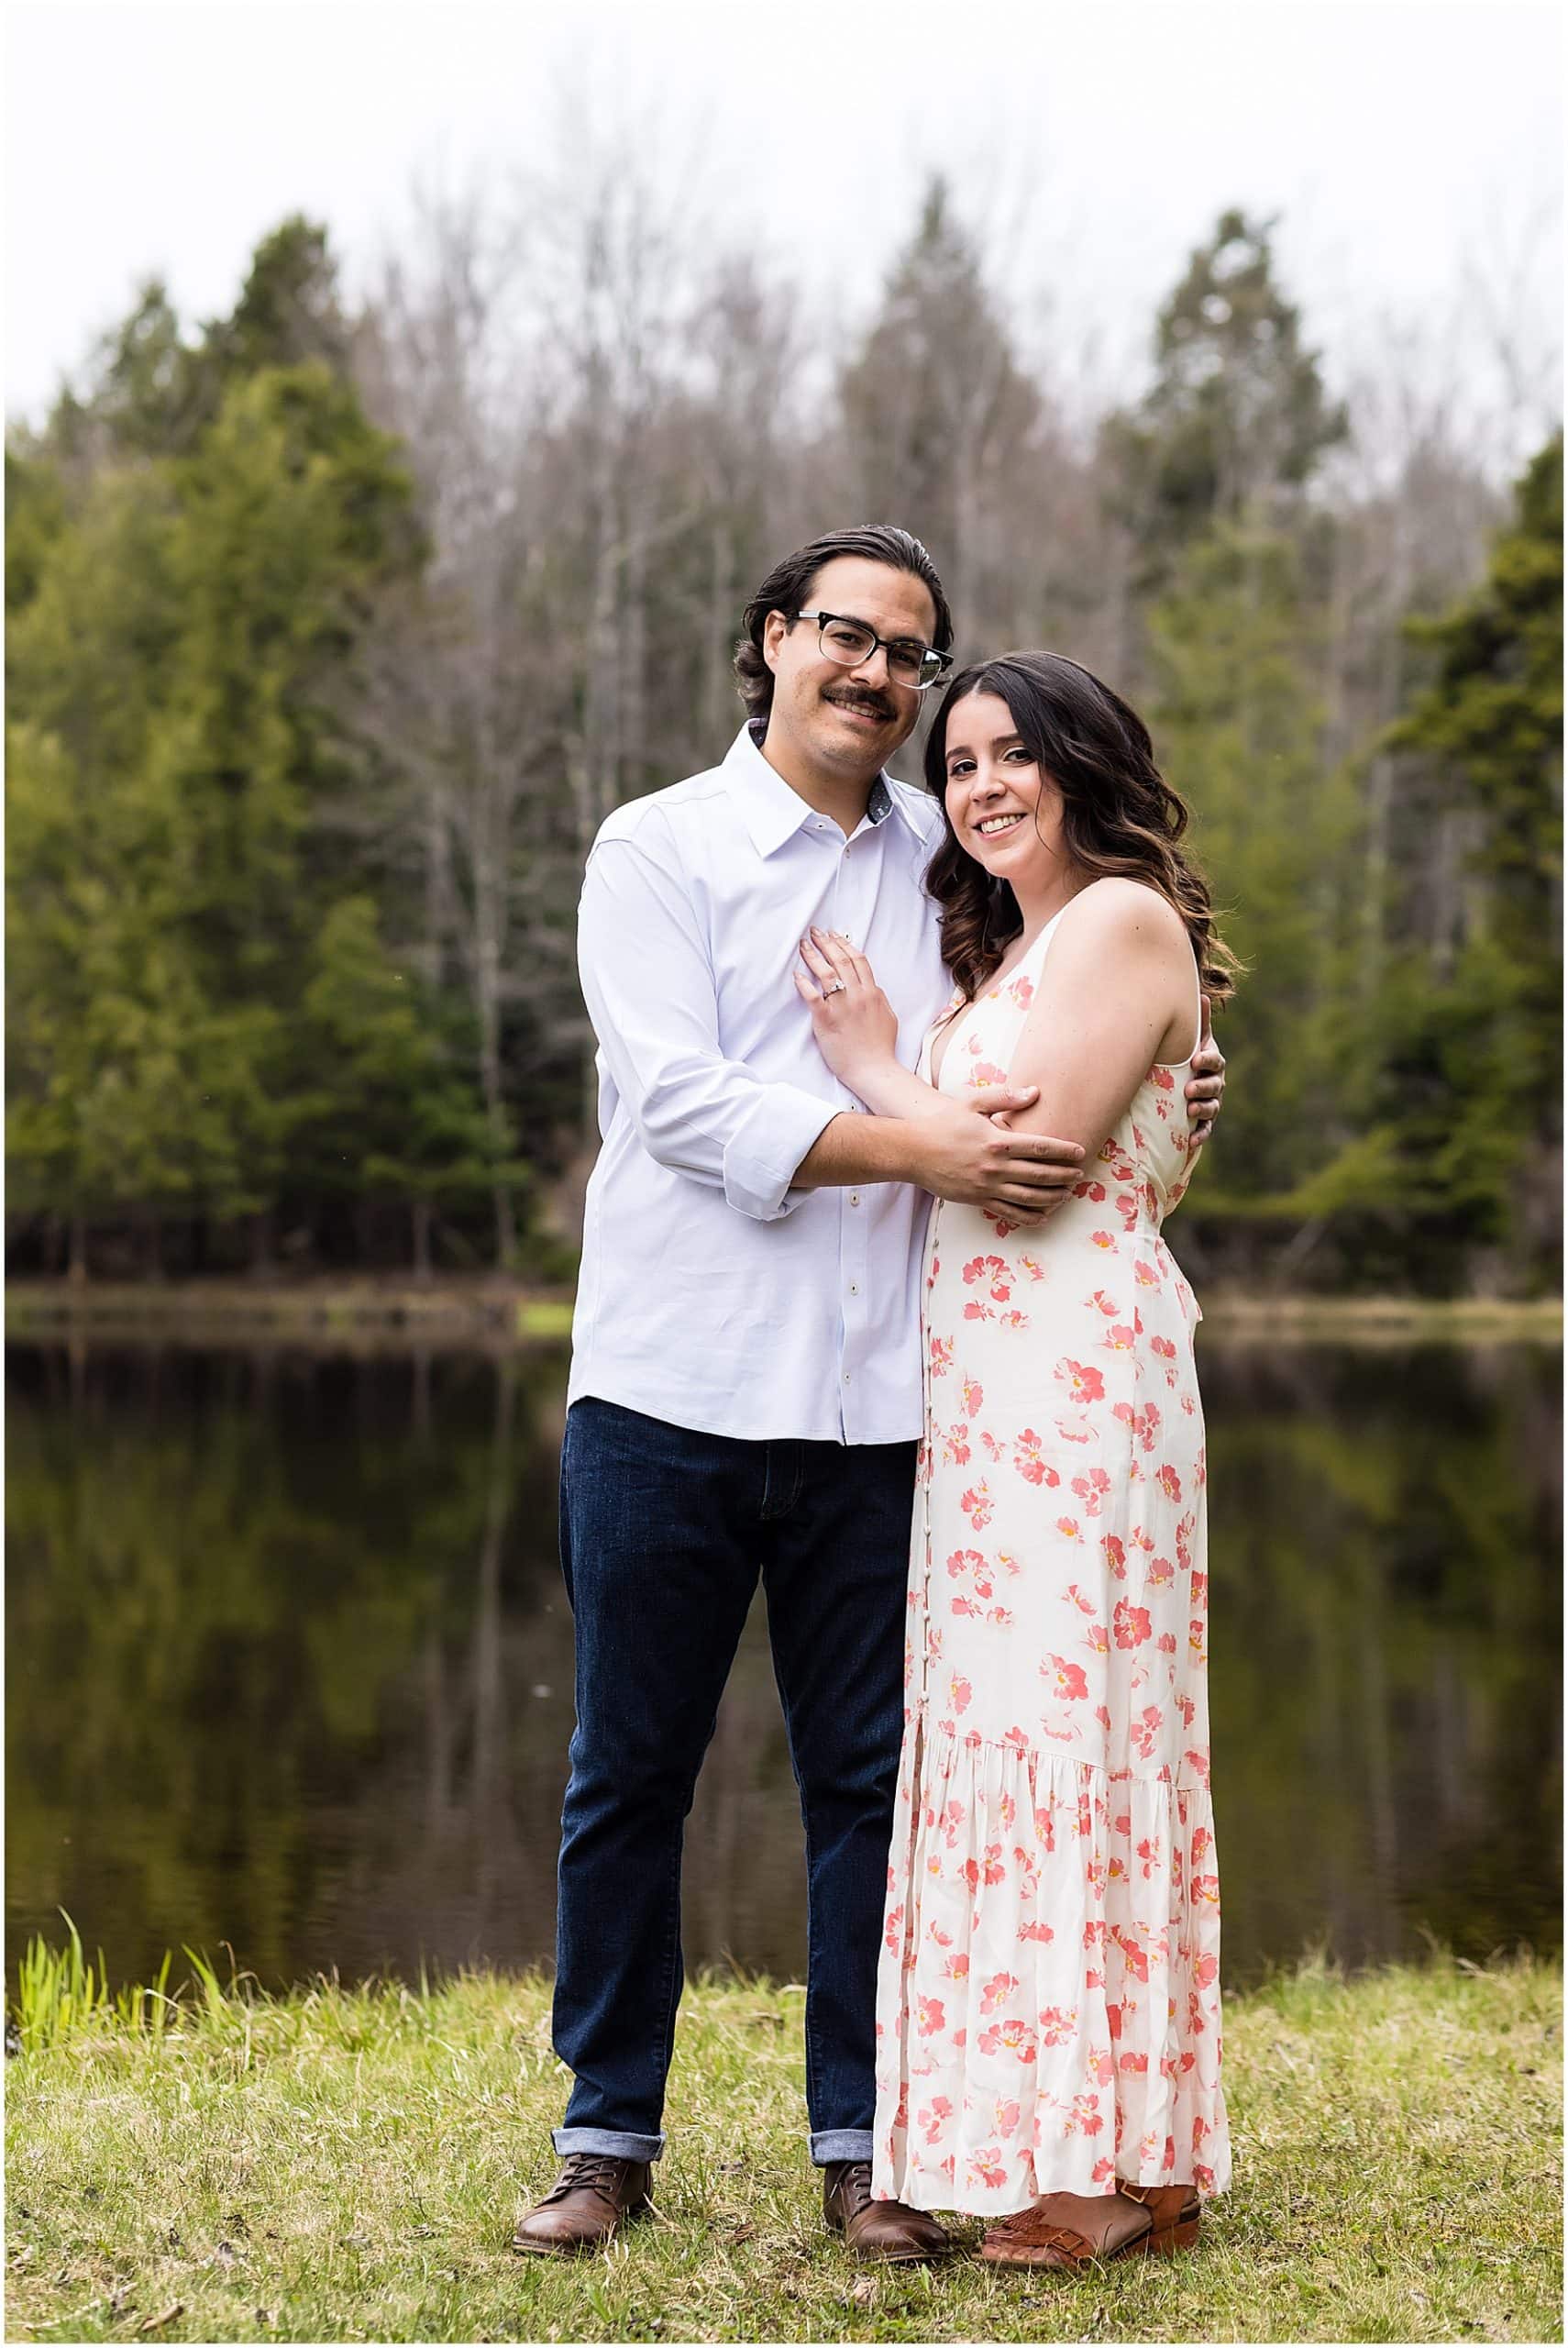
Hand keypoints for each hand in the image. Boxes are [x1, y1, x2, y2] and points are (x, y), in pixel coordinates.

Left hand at [795, 927, 898, 1092]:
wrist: (873, 1069)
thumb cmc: (880, 1047)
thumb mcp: (888, 1017)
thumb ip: (879, 998)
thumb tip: (873, 987)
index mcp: (873, 992)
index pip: (858, 960)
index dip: (844, 944)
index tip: (834, 935)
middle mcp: (857, 995)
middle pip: (841, 961)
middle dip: (826, 943)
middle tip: (814, 932)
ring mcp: (842, 1007)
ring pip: (826, 973)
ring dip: (813, 956)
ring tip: (804, 945)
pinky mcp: (826, 1020)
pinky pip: (812, 996)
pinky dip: (803, 983)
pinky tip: (796, 974)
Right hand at [908, 1094, 1084, 1221]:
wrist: (913, 1152)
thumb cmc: (943, 1124)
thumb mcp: (972, 1103)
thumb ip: (1005, 1097)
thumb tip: (1035, 1092)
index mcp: (997, 1141)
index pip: (1040, 1147)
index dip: (1063, 1150)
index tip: (1080, 1152)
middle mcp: (995, 1167)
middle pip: (1040, 1174)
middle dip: (1064, 1175)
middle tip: (1079, 1174)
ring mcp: (987, 1186)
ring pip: (1028, 1197)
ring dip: (1052, 1197)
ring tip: (1067, 1194)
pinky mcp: (978, 1200)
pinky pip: (1009, 1213)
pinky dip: (1029, 1217)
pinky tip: (1044, 1216)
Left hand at [1185, 997, 1225, 1145]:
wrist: (1182, 1081)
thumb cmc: (1186, 1056)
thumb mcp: (1193, 1040)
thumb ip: (1199, 1023)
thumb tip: (1201, 995)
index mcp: (1212, 1063)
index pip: (1214, 1061)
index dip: (1207, 1060)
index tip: (1195, 1060)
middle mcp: (1215, 1083)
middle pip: (1215, 1086)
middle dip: (1203, 1087)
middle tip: (1189, 1089)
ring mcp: (1211, 1103)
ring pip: (1211, 1108)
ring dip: (1202, 1109)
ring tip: (1190, 1111)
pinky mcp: (1203, 1122)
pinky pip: (1205, 1130)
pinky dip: (1199, 1136)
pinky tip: (1190, 1142)